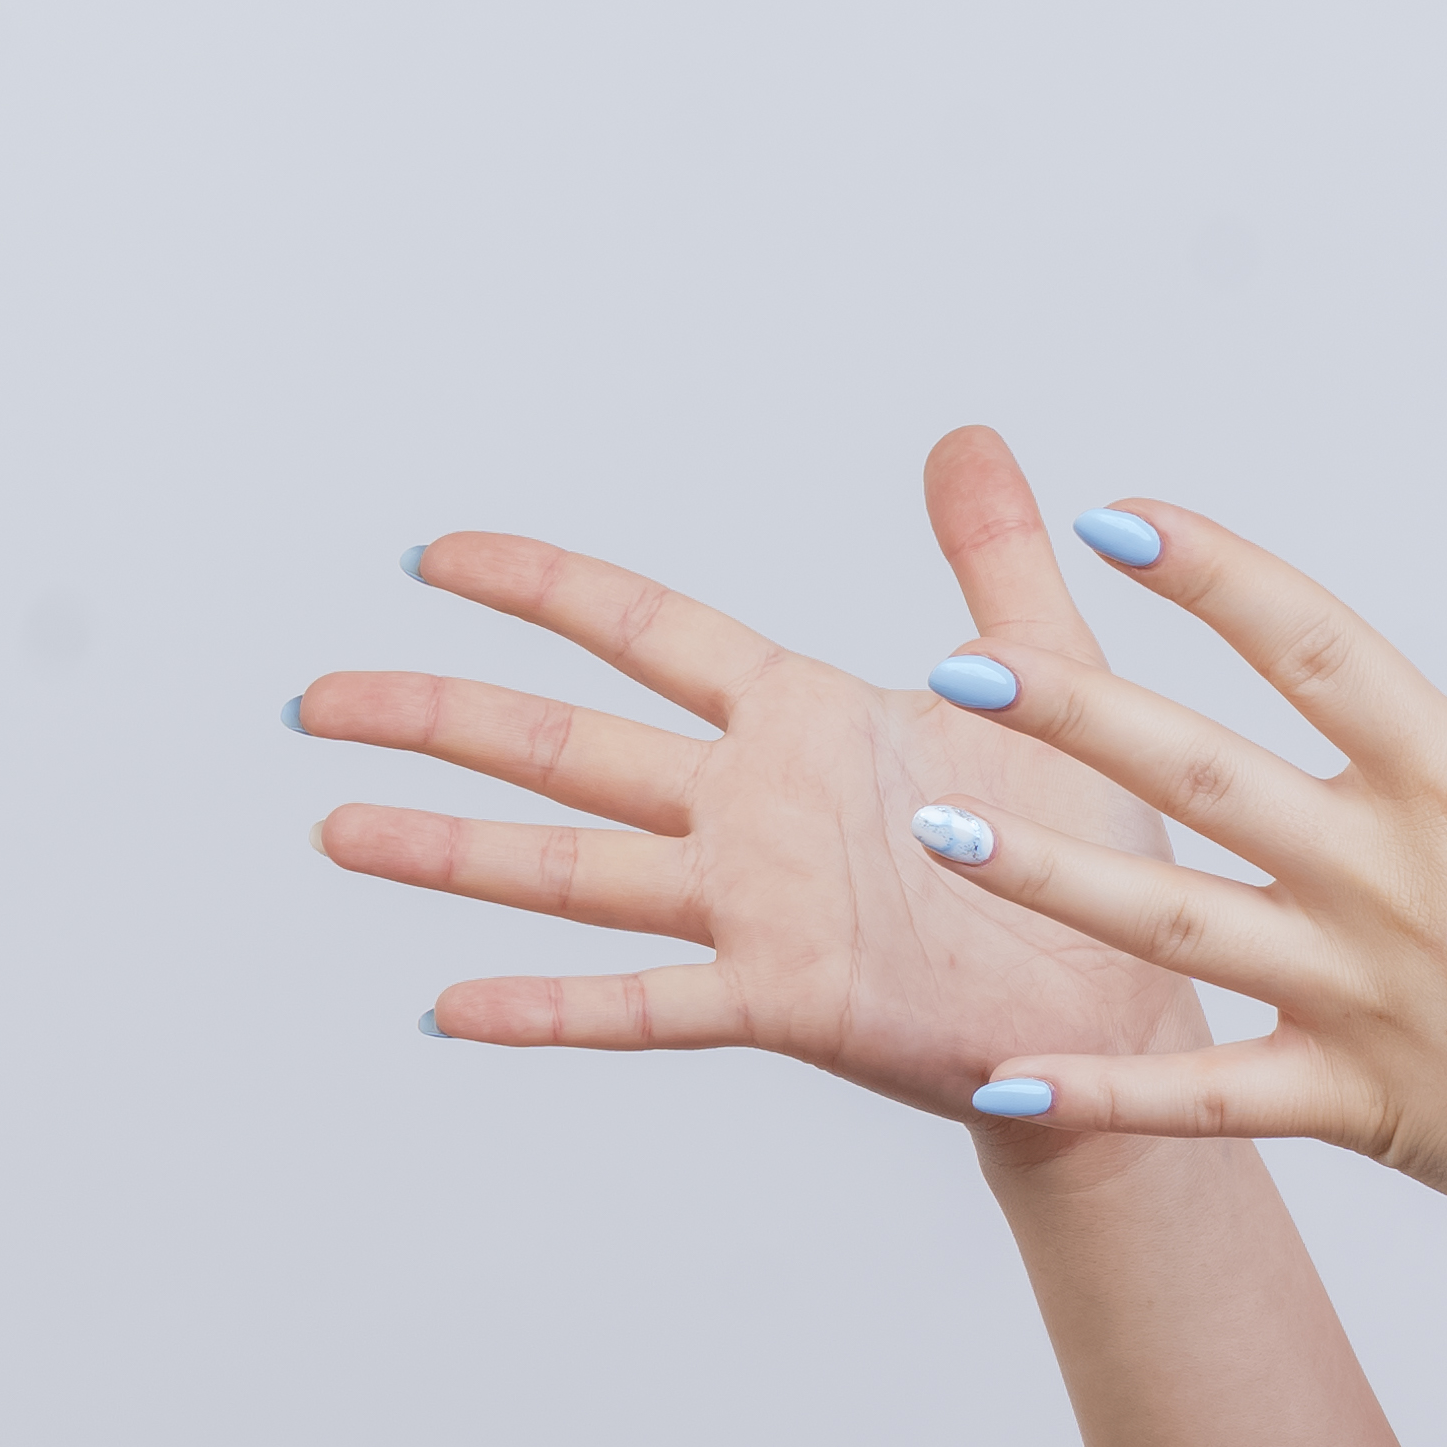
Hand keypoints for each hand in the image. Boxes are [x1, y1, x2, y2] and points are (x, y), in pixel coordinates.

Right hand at [300, 427, 1211, 1122]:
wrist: (1131, 999)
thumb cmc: (1087, 849)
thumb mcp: (1044, 677)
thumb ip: (992, 560)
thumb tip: (966, 437)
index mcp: (800, 719)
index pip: (642, 630)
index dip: (538, 587)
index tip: (432, 555)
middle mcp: (751, 810)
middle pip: (562, 744)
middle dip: (436, 716)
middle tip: (315, 700)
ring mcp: (755, 907)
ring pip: (570, 868)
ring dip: (450, 852)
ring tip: (337, 828)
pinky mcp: (786, 999)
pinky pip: (644, 1004)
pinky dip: (546, 1009)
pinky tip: (449, 1007)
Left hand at [900, 460, 1446, 1289]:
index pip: (1319, 651)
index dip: (1218, 577)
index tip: (1118, 516)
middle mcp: (1389, 886)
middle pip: (1202, 777)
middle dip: (1074, 714)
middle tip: (955, 662)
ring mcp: (1356, 1000)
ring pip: (1169, 928)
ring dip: (1047, 877)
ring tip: (934, 830)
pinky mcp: (1346, 1103)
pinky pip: (1202, 1101)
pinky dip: (1102, 1096)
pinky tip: (995, 1083)